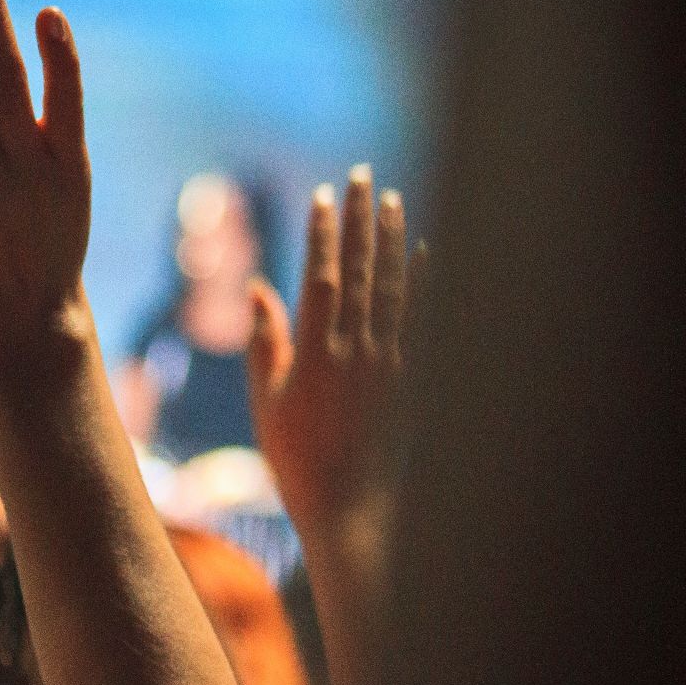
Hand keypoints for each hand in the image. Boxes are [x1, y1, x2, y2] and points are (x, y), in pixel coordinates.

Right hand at [248, 165, 423, 540]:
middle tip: (361, 175)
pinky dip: (423, 283)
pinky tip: (426, 253)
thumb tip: (260, 289)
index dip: (322, 233)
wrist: (350, 509)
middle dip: (360, 219)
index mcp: (315, 354)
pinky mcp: (413, 378)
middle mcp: (357, 350)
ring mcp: (390, 363)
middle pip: (360, 270)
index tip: (322, 195)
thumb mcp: (267, 402)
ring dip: (392, 240)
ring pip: (393, 287)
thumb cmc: (297, 460)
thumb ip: (266, 343)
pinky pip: (421, 319)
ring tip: (391, 200)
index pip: (320, 276)